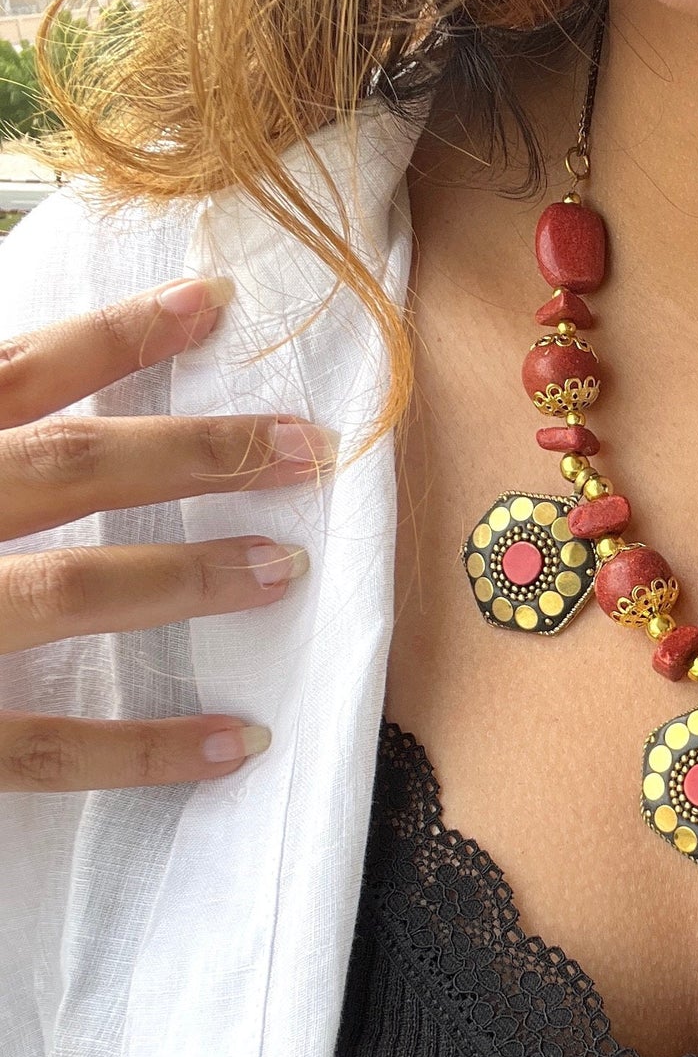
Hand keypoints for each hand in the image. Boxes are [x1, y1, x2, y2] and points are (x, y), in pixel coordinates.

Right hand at [0, 276, 333, 791]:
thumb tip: (31, 393)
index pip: (15, 373)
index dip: (119, 336)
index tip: (213, 306)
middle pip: (69, 466)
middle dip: (196, 451)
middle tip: (308, 446)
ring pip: (69, 591)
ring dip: (187, 574)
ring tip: (287, 567)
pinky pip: (43, 747)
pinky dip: (143, 750)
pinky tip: (233, 742)